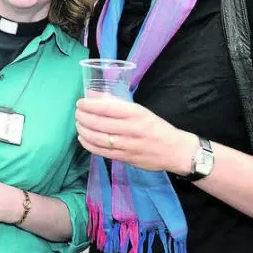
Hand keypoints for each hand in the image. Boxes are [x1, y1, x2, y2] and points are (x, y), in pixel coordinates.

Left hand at [75, 97, 196, 174]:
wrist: (176, 151)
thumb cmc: (157, 128)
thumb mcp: (140, 111)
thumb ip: (117, 104)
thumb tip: (93, 94)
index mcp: (137, 114)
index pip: (108, 108)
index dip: (90, 105)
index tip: (80, 102)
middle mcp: (132, 129)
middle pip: (100, 123)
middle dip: (83, 117)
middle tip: (77, 113)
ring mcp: (128, 146)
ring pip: (98, 138)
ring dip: (83, 130)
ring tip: (78, 124)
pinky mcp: (125, 158)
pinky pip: (101, 152)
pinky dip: (88, 145)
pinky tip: (82, 138)